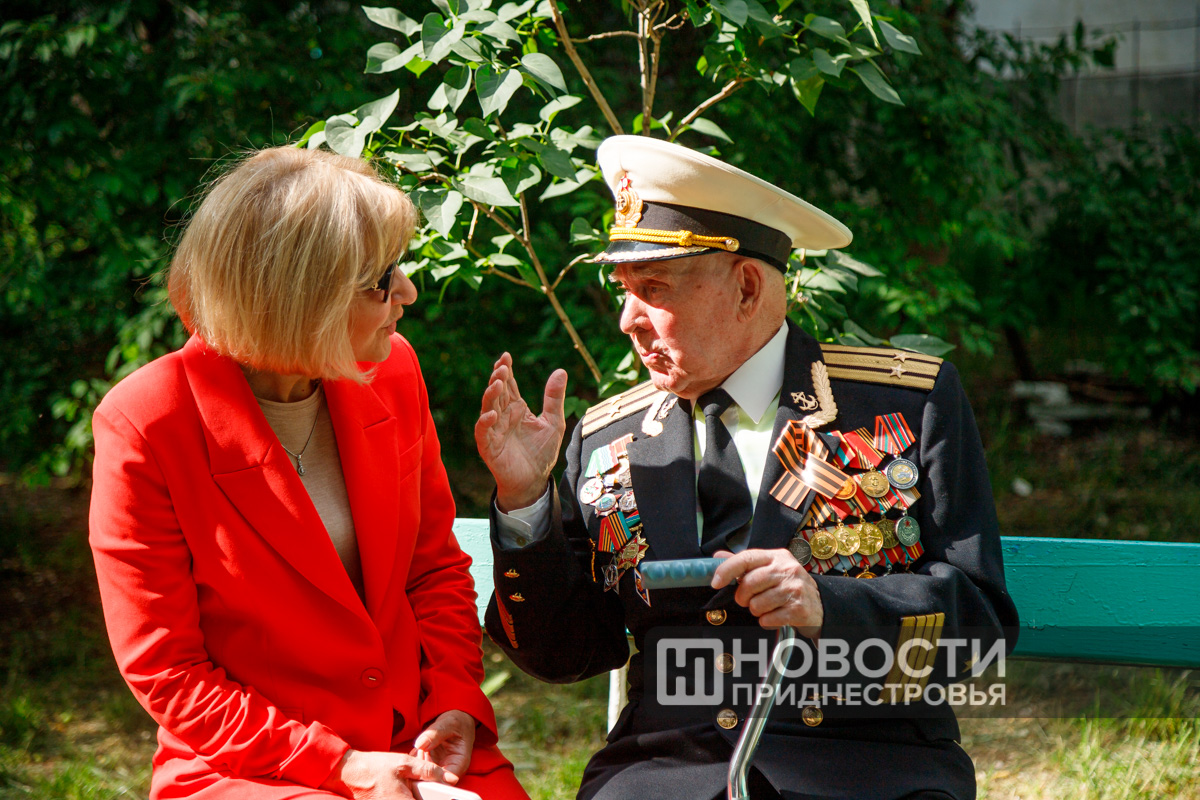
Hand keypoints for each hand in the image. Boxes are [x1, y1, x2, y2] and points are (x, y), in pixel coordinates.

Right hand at [320, 749, 456, 798]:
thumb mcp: (404, 763)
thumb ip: (428, 770)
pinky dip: (411, 798)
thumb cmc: (375, 767)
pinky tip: (409, 791)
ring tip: (422, 790)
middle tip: (440, 792)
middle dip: (430, 798)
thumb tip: (450, 777)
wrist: (349, 773)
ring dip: (419, 798)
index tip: (454, 798)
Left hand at [412, 709, 475, 779]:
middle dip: (422, 766)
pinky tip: (417, 749)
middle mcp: (450, 769)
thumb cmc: (458, 722)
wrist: (456, 721)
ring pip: (423, 773)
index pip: (445, 778)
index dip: (432, 773)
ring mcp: (439, 767)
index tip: (424, 755)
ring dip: (417, 762)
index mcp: (459, 763)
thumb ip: (436, 733)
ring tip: (420, 747)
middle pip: (432, 778)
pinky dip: (415, 759)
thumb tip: (420, 744)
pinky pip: (419, 767)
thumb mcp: (449, 723)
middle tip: (420, 749)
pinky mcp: (431, 764)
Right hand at [475, 352, 566, 511]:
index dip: (506, 370)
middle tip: (502, 367)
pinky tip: (492, 414)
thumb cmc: (542, 453)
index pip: (509, 385)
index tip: (506, 356)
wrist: (534, 481)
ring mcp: (494, 430)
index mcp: (516, 408)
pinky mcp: (489, 447)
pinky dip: (485, 422)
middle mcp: (502, 416)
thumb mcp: (554, 422)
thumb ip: (554, 398)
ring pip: (487, 408)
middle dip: (498, 379)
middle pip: (497, 393)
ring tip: (497, 383)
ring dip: (490, 395)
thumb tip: (561, 370)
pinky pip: (483, 432)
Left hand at [711, 548, 823, 639]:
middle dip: (742, 597)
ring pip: (756, 604)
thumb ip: (745, 563)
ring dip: (756, 610)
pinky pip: (767, 619)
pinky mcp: (799, 609)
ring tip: (767, 607)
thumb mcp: (770, 568)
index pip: (747, 557)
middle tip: (747, 600)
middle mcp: (787, 569)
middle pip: (749, 583)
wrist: (820, 606)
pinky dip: (766, 621)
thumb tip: (717, 557)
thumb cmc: (789, 586)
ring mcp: (795, 588)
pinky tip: (776, 616)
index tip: (715, 582)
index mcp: (777, 556)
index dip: (727, 569)